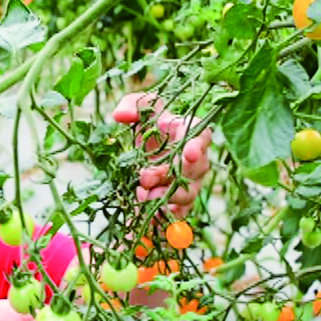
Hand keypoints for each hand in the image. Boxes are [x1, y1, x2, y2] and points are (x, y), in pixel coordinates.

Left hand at [111, 92, 211, 217]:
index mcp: (189, 130)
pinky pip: (179, 212)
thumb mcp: (139, 108)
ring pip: (188, 193)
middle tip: (145, 178)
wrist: (147, 150)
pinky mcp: (180, 201)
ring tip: (144, 197)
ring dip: (168, 197)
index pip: (201, 136)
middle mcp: (195, 158)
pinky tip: (149, 216)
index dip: (197, 146)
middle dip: (171, 174)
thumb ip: (132, 105)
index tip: (189, 153)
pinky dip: (165, 215)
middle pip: (194, 169)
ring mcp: (189, 181)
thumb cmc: (149, 124)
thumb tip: (120, 116)